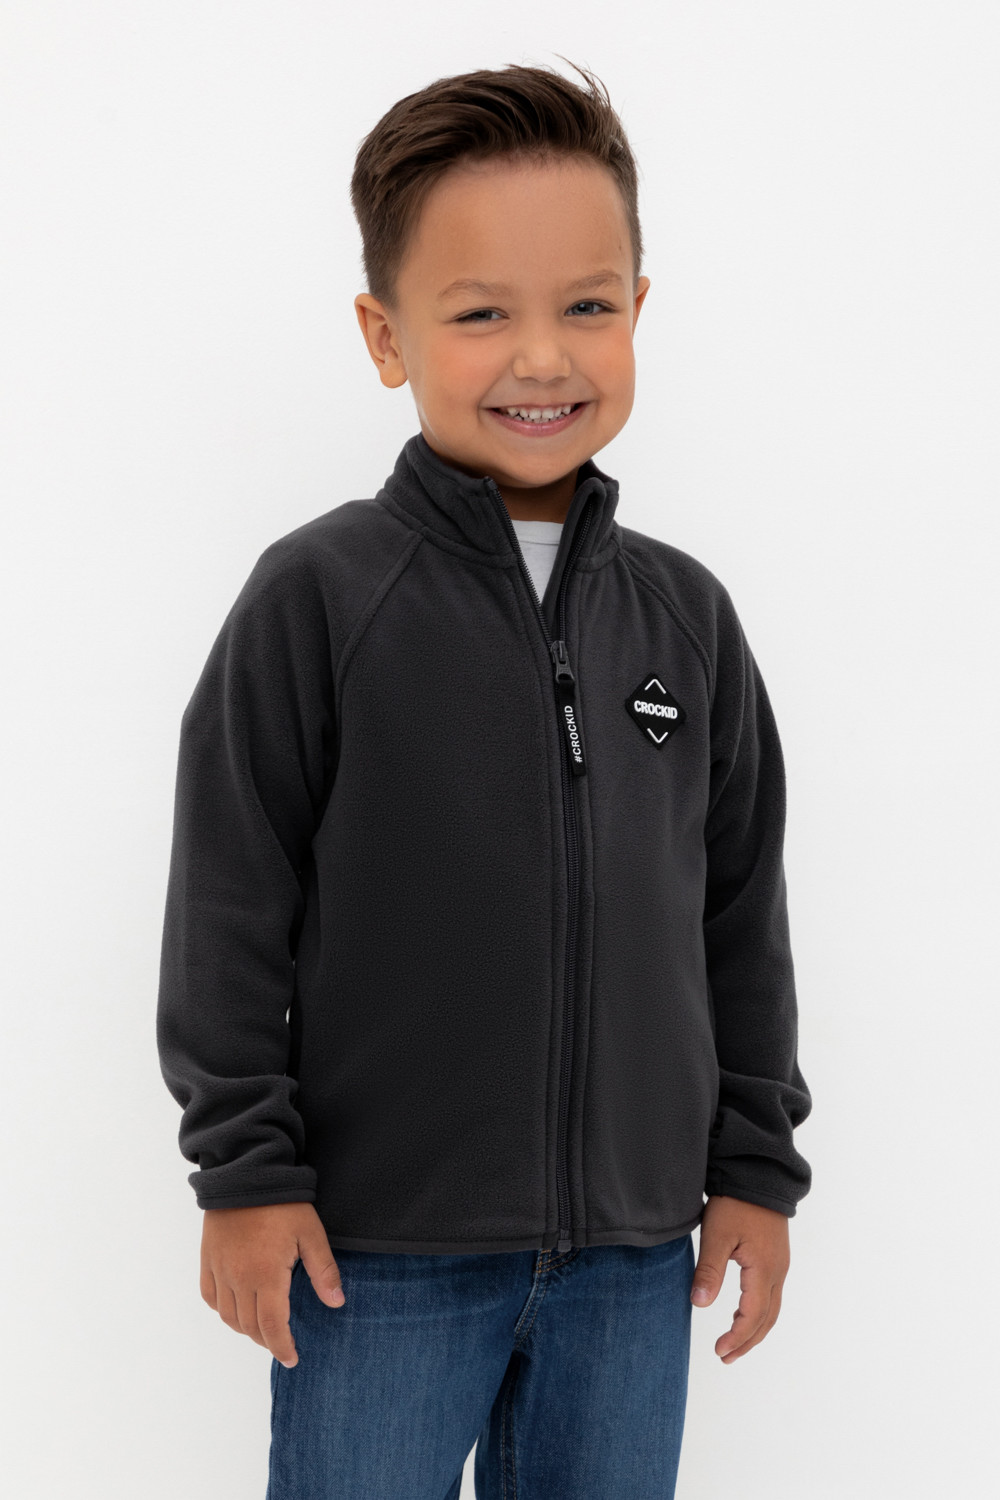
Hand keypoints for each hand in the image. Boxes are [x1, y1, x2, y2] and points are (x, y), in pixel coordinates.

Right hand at [200, 1202, 344, 1368]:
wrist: (245, 1173)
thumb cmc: (283, 1202)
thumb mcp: (311, 1233)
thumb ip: (323, 1271)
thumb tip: (336, 1303)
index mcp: (265, 1275)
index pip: (271, 1327)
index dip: (282, 1347)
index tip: (292, 1358)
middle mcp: (238, 1278)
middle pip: (249, 1326)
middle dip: (267, 1340)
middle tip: (282, 1342)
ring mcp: (219, 1269)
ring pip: (228, 1316)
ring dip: (245, 1328)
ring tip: (262, 1328)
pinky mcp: (207, 1258)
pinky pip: (210, 1296)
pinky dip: (223, 1309)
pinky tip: (236, 1307)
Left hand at [690, 1195, 789, 1362]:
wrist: (758, 1173)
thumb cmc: (735, 1202)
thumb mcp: (716, 1235)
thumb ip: (709, 1270)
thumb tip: (699, 1305)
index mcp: (764, 1270)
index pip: (753, 1316)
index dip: (737, 1337)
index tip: (719, 1351)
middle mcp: (778, 1271)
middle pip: (767, 1318)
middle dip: (748, 1341)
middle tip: (726, 1357)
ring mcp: (780, 1264)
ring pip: (772, 1308)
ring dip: (755, 1328)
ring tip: (734, 1342)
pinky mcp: (777, 1255)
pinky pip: (772, 1294)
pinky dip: (759, 1311)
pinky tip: (742, 1310)